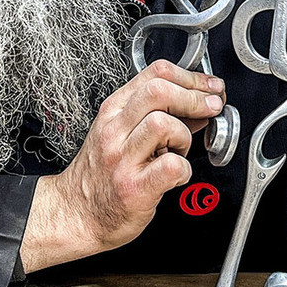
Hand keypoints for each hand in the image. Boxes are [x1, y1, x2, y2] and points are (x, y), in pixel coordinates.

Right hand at [21, 60, 225, 271]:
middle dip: (195, 98)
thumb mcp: (121, 133)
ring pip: (163, 123)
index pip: (156, 73)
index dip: (192, 78)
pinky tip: (176, 174)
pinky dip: (184, 169)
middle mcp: (115, 130)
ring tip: (179, 150)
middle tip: (211, 110)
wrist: (76, 213)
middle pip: (159, 91)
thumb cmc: (100, 175)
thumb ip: (159, 114)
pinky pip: (171, 166)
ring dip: (184, 135)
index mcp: (114, 111)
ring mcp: (122, 158)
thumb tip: (200, 103)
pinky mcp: (133, 188)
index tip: (210, 88)